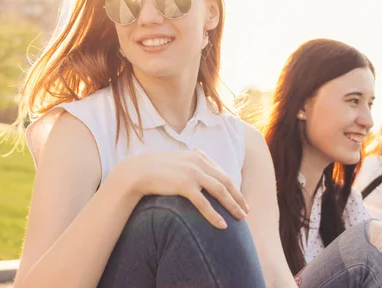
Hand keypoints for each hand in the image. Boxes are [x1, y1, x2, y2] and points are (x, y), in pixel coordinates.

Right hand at [113, 149, 248, 228]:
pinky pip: (204, 203)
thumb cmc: (155, 169)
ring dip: (232, 205)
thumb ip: (190, 163)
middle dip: (238, 197)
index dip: (233, 187)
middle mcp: (198, 162)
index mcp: (198, 156)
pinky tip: (222, 225)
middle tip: (245, 211)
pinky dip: (214, 215)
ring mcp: (192, 172)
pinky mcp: (184, 184)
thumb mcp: (177, 161)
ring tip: (240, 218)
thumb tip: (200, 171)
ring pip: (219, 191)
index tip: (240, 199)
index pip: (221, 173)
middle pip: (225, 181)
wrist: (137, 171)